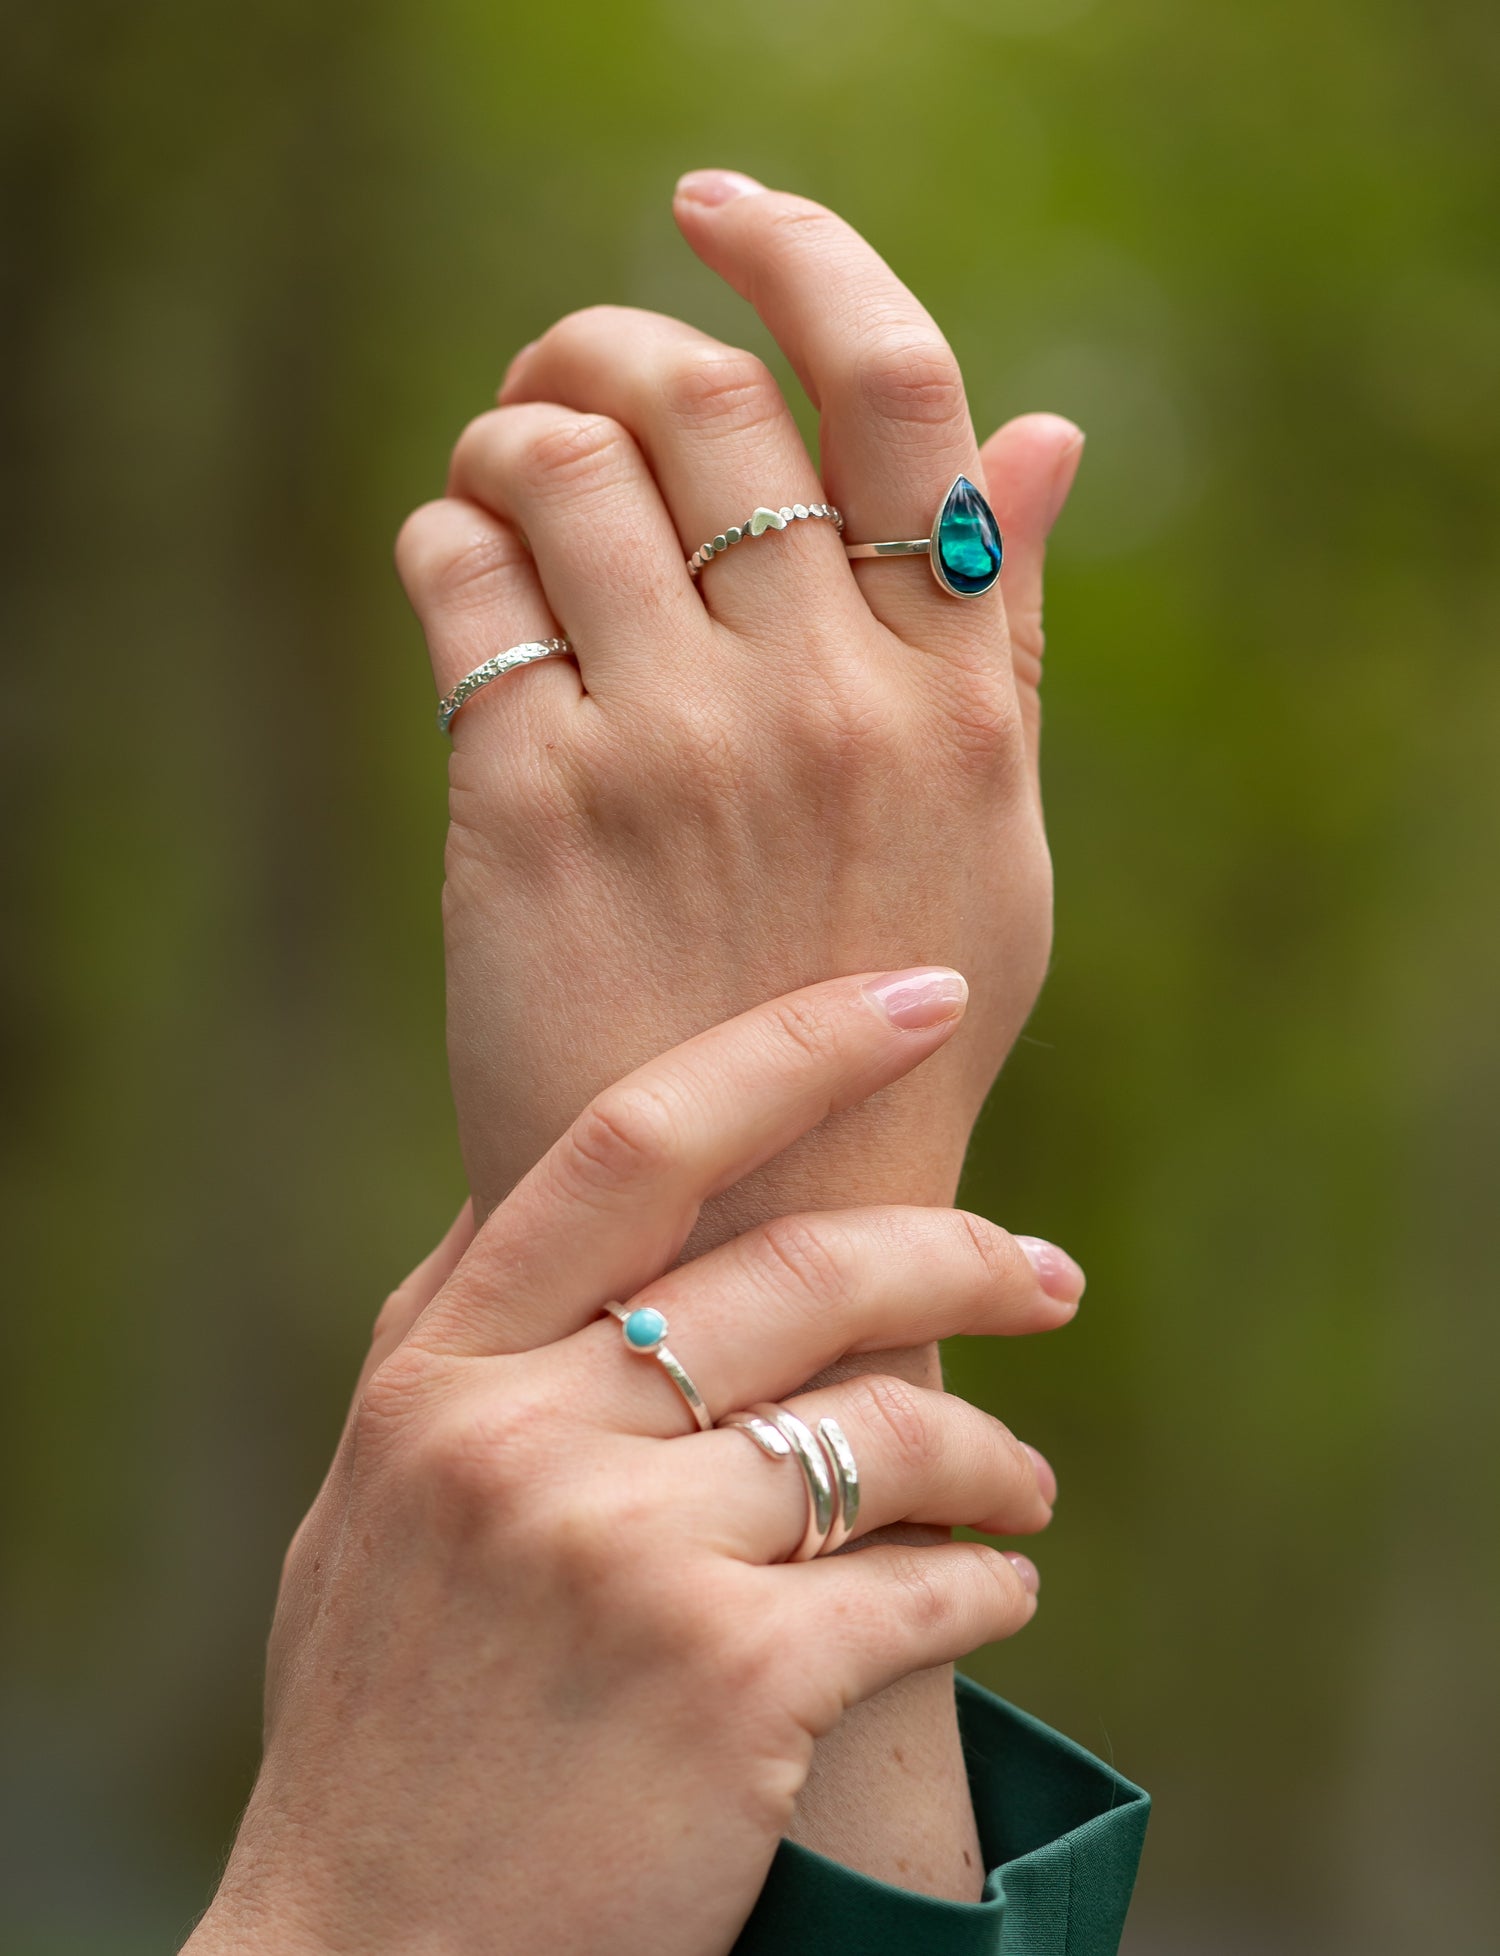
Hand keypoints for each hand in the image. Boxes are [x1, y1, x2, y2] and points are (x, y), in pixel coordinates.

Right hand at [188, 976, 1076, 1955]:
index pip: (632, 1143)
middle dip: (962, 1255)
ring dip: (991, 1456)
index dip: (791, 1045)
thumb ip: (455, 1329)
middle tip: (1049, 1276)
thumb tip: (548, 1170)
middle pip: (804, 1273)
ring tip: (1022, 1487)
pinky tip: (995, 1593)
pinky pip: (918, 1588)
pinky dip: (986, 1584)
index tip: (919, 993)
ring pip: (883, 1429)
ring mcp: (622, 1557)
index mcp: (440, 1373)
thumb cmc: (389, 1718)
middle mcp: (523, 1438)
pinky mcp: (724, 1687)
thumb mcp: (375, 1498)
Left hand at [398, 172, 1081, 1237]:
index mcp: (950, 695)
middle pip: (699, 395)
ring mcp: (670, 750)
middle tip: (569, 382)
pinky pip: (456, 575)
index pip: (902, 394)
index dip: (809, 257)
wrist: (742, 1225)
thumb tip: (1051, 430)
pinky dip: (446, 541)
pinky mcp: (528, 808)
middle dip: (605, 345)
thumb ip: (1007, 631)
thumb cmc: (877, 1020)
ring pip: (557, 458)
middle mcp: (819, 700)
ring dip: (512, 431)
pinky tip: (469, 590)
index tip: (721, 209)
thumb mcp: (993, 834)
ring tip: (511, 485)